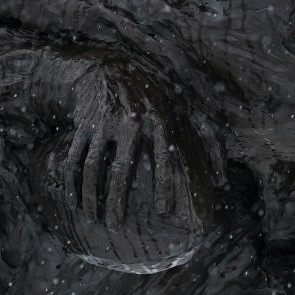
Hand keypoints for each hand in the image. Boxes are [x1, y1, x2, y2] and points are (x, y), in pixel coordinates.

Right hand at [63, 64, 224, 233]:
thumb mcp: (186, 109)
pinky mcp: (84, 123)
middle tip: (117, 228)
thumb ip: (208, 140)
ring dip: (92, 196)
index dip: (163, 183)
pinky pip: (75, 157)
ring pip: (93, 165)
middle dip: (117, 201)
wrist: (113, 67)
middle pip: (120, 168)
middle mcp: (129, 120)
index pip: (163, 155)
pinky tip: (75, 202)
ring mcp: (103, 122)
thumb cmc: (157, 96)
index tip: (162, 210)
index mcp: (159, 118)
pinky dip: (73, 181)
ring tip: (95, 219)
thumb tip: (222, 179)